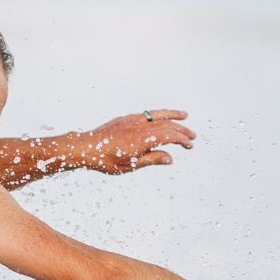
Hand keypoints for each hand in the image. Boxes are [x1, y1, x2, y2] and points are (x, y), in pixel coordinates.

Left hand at [77, 109, 195, 174]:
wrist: (86, 148)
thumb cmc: (107, 160)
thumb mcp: (131, 165)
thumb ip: (152, 159)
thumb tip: (170, 158)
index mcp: (143, 139)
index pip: (169, 135)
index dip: (182, 140)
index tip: (190, 145)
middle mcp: (140, 126)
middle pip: (167, 124)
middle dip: (181, 129)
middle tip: (193, 136)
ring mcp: (132, 120)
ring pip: (157, 115)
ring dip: (172, 115)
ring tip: (184, 116)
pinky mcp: (126, 118)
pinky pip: (147, 113)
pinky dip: (158, 114)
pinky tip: (162, 116)